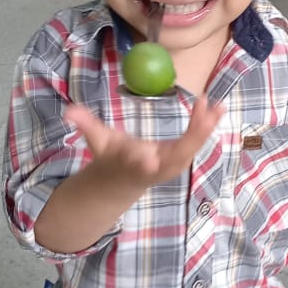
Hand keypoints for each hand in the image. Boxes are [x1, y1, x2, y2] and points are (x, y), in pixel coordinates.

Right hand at [64, 95, 224, 188]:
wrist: (124, 180)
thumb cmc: (111, 157)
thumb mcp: (98, 142)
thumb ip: (86, 126)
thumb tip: (68, 111)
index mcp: (134, 165)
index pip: (138, 164)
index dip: (142, 161)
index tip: (148, 157)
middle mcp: (157, 167)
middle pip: (176, 156)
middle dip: (190, 139)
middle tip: (203, 117)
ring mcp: (173, 164)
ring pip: (192, 148)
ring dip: (206, 128)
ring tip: (218, 107)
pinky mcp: (182, 157)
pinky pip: (197, 141)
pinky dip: (208, 126)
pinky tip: (219, 109)